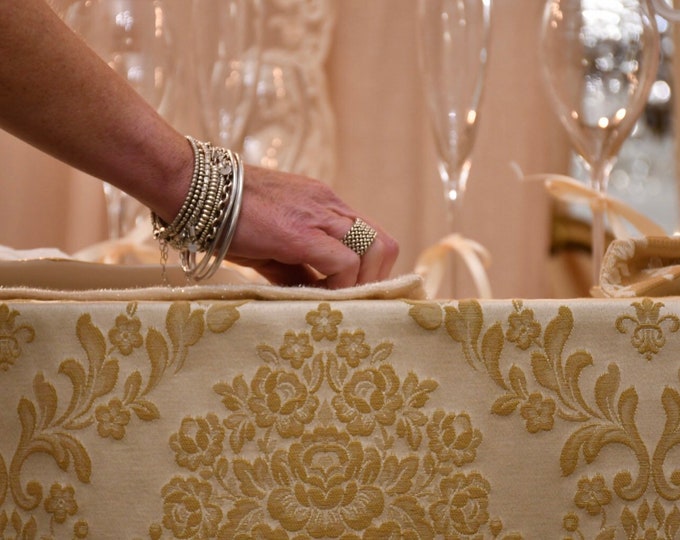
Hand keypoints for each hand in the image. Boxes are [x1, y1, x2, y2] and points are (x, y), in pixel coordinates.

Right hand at [226, 165, 398, 287]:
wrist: (190, 188)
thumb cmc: (225, 217)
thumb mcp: (272, 245)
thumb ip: (298, 269)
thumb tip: (315, 297)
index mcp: (325, 205)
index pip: (372, 238)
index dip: (368, 272)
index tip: (347, 295)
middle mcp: (329, 205)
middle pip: (384, 245)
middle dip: (373, 281)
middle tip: (347, 301)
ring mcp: (318, 215)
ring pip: (374, 251)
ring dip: (360, 285)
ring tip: (332, 301)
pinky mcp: (300, 233)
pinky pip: (344, 263)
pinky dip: (339, 287)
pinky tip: (315, 298)